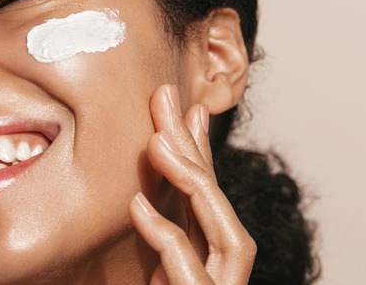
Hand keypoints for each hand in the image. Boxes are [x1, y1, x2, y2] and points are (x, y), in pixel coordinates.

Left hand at [129, 85, 255, 284]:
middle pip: (216, 206)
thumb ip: (154, 240)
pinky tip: (138, 206)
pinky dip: (168, 239)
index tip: (188, 108)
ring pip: (228, 238)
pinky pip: (193, 276)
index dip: (199, 153)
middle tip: (164, 98)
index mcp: (207, 263)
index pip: (208, 200)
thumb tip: (136, 199)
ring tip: (157, 143)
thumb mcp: (152, 270)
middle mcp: (221, 276)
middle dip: (193, 149)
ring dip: (195, 186)